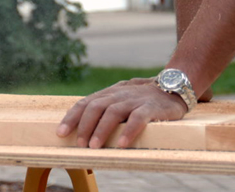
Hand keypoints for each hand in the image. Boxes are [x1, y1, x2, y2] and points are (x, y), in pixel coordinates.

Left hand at [56, 78, 189, 147]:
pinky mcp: (151, 107)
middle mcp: (119, 94)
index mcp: (109, 94)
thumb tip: (83, 131)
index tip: (61, 133)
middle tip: (79, 144)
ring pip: (113, 112)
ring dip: (102, 130)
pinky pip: (138, 118)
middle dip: (84, 126)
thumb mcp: (120, 100)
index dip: (72, 118)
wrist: (173, 87)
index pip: (85, 103)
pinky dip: (129, 131)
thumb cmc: (142, 99)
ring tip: (94, 147)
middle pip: (96, 107)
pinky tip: (122, 144)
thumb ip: (105, 109)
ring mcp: (135, 100)